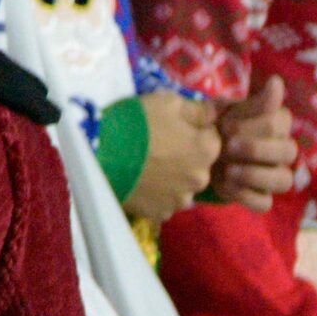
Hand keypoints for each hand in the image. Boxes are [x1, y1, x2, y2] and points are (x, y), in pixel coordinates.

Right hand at [122, 92, 219, 220]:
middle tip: (159, 145)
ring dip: (173, 177)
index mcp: (207, 150)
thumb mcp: (169, 102)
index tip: (174, 126)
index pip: (212, 136)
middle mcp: (201, 179)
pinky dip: (157, 194)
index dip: (194, 129)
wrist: (102, 154)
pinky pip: (164, 201)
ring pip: (182, 185)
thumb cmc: (138, 122)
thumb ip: (198, 109)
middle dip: (185, 155)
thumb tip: (214, 113)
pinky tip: (142, 182)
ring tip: (148, 166)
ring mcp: (180, 199)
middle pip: (199, 164)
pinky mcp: (159, 213)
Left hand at [212, 78, 297, 208]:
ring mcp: (273, 176)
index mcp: (278, 125)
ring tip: (229, 170)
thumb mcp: (231, 111)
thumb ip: (256, 102)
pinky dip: (245, 195)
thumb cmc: (218, 125)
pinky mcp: (260, 197)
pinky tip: (226, 184)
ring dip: (256, 175)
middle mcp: (282, 150)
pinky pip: (264, 203)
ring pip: (284, 180)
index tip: (226, 124)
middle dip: (257, 149)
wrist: (196, 151)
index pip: (280, 123)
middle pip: (289, 151)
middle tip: (228, 146)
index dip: (254, 125)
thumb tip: (277, 82)